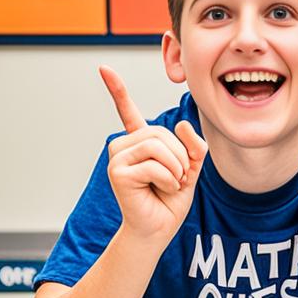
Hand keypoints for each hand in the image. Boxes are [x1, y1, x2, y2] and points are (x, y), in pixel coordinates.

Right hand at [99, 66, 207, 244]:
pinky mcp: (117, 171)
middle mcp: (124, 145)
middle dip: (180, 156)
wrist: (159, 229)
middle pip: (161, 132)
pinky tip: (160, 190)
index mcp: (140, 142)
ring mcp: (117, 157)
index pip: (127, 111)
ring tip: (170, 183)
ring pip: (159, 146)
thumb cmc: (170, 200)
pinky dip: (168, 180)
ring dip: (175, 168)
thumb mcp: (191, 167)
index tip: (103, 68)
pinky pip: (154, 165)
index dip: (117, 89)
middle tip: (177, 177)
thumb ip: (193, 145)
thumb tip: (183, 125)